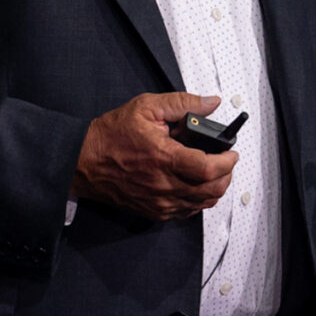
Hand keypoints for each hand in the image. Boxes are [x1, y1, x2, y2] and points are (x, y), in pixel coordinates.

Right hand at [74, 92, 237, 222]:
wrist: (83, 161)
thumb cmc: (111, 135)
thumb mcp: (146, 107)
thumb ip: (182, 103)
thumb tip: (210, 103)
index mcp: (164, 158)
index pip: (209, 169)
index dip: (228, 162)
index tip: (231, 153)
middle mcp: (163, 185)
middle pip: (211, 190)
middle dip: (226, 176)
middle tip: (226, 162)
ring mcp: (159, 202)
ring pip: (202, 204)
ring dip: (214, 189)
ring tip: (212, 172)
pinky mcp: (154, 212)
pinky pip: (186, 212)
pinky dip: (197, 200)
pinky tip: (194, 185)